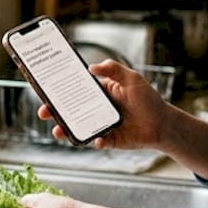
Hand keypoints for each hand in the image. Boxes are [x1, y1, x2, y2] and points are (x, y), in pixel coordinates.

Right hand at [42, 59, 172, 150]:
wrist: (163, 124)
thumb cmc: (148, 100)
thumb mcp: (132, 78)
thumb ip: (113, 69)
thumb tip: (92, 66)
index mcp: (99, 92)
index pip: (75, 90)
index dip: (59, 91)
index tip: (46, 90)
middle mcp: (96, 109)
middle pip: (70, 110)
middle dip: (54, 112)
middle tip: (44, 112)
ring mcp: (100, 125)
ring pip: (77, 128)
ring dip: (66, 130)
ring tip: (59, 131)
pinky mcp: (108, 140)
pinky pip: (96, 141)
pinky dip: (94, 141)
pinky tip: (97, 139)